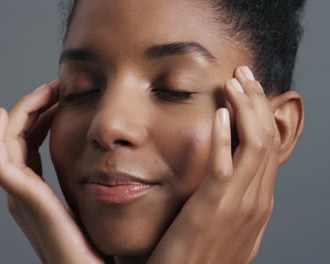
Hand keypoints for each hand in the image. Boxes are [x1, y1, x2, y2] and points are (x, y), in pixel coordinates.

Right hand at [0, 81, 104, 263]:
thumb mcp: (94, 206)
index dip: (41, 116)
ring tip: (45, 90)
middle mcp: (24, 193)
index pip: (31, 143)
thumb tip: (113, 159)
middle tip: (54, 86)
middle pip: (17, 139)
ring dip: (21, 113)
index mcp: (38, 193)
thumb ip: (94, 184)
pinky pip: (1, 164)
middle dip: (32, 108)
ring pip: (7, 144)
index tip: (62, 95)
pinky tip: (4, 115)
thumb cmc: (98, 247)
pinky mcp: (24, 202)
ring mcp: (21, 197)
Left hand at [147, 66, 280, 263]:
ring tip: (233, 82)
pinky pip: (225, 165)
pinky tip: (216, 113)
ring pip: (255, 145)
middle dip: (257, 102)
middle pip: (267, 139)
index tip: (246, 89)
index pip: (269, 148)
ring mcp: (238, 206)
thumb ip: (227, 199)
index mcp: (258, 203)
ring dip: (246, 109)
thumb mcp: (223, 224)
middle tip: (243, 75)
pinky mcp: (212, 209)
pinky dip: (224, 136)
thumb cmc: (196, 256)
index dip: (261, 114)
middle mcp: (256, 202)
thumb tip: (224, 175)